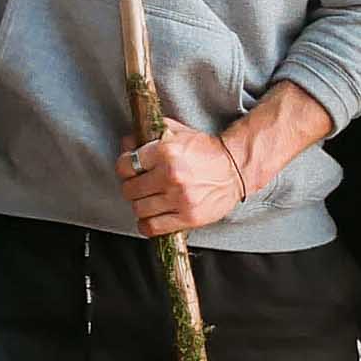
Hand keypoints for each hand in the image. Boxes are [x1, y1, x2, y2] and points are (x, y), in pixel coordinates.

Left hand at [117, 122, 249, 238]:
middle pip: (129, 189)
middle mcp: (171, 176)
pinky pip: (153, 227)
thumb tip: (127, 144)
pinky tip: (151, 217)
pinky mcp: (188, 217)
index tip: (130, 170)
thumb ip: (149, 135)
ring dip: (140, 205)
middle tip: (141, 185)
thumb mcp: (178, 133)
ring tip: (149, 200)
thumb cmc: (207, 151)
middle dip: (132, 187)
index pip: (126, 165)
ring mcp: (179, 199)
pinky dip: (147, 224)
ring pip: (139, 209)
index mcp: (166, 152)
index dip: (125, 167)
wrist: (235, 168)